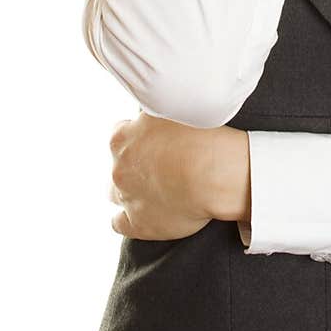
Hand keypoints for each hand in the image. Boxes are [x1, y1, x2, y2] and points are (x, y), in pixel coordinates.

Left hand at [108, 114, 250, 240]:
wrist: (215, 173)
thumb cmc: (202, 136)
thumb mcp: (174, 108)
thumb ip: (156, 110)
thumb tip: (152, 108)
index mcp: (122, 138)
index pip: (121, 133)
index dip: (140, 136)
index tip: (157, 141)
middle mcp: (119, 167)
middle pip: (120, 164)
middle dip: (136, 164)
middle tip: (163, 164)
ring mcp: (126, 197)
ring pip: (116, 194)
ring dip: (131, 190)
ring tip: (156, 189)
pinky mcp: (138, 223)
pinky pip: (118, 223)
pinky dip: (128, 218)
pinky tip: (144, 213)